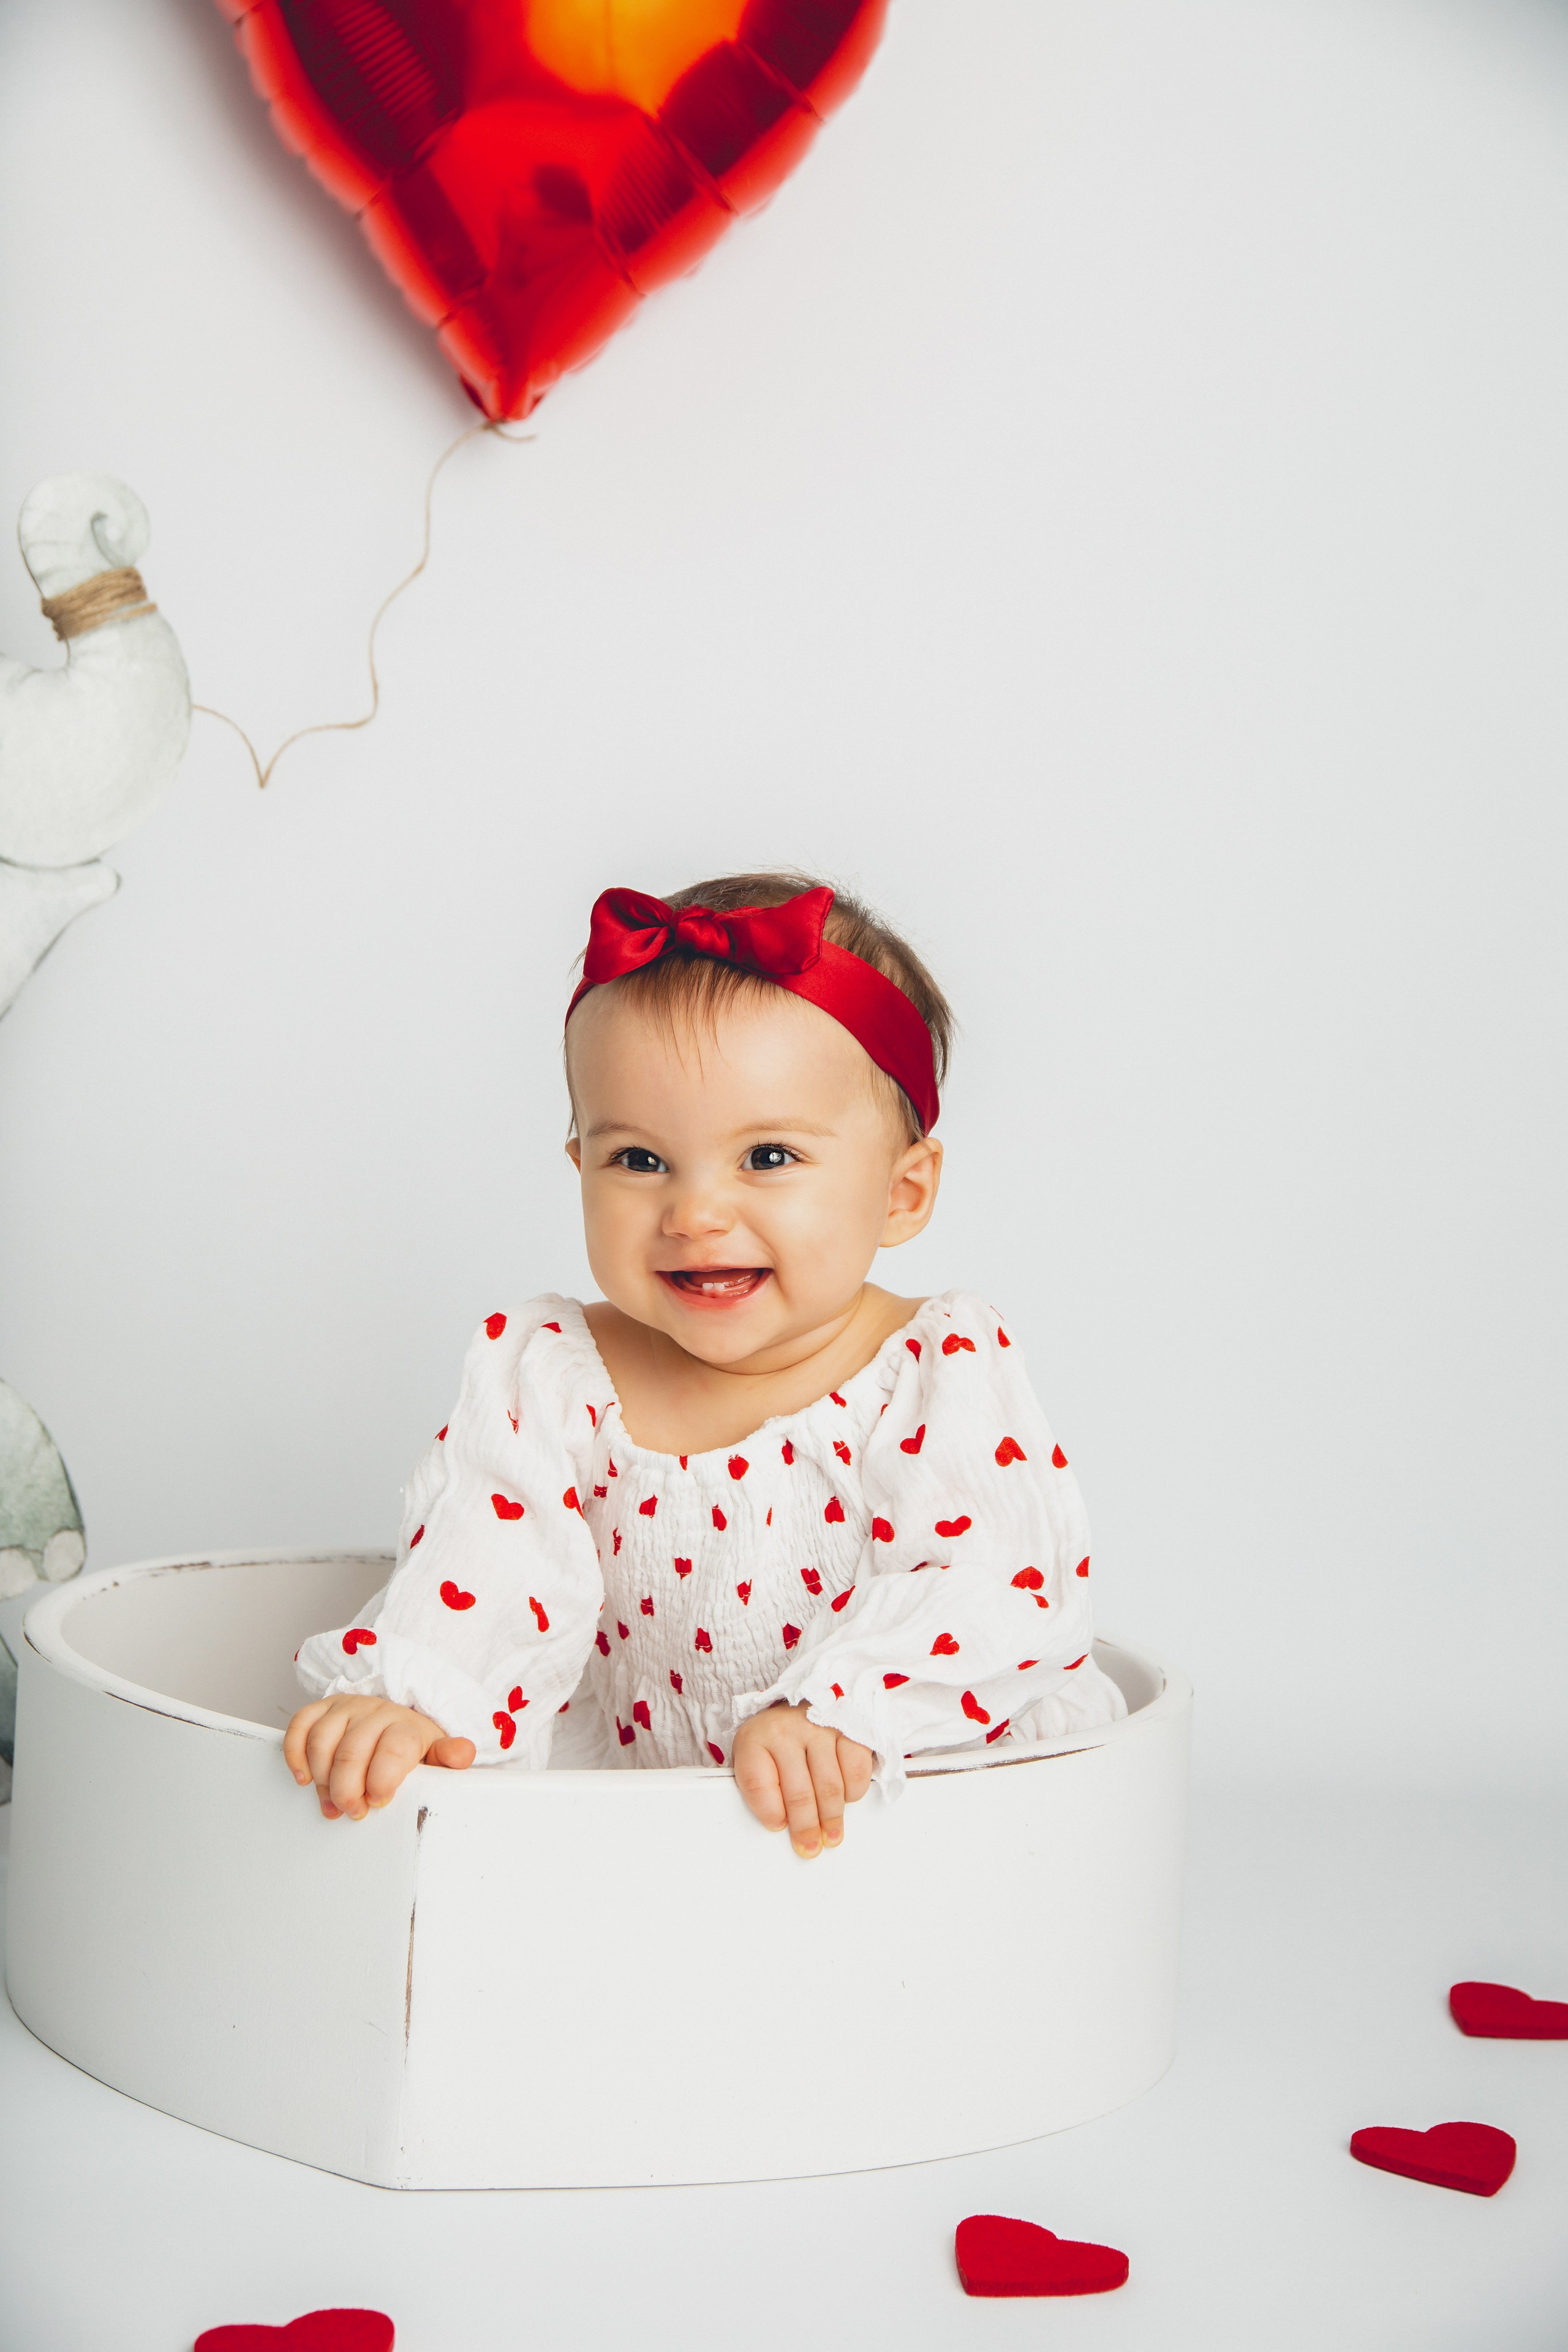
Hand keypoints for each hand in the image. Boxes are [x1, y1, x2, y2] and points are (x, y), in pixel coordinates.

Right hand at [283, 1695, 474, 1820]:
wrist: (396, 1719)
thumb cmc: (413, 1746)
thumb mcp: (436, 1754)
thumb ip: (449, 1757)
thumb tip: (462, 1754)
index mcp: (406, 1726)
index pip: (393, 1748)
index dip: (382, 1778)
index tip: (378, 1801)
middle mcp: (375, 1712)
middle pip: (352, 1751)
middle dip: (347, 1789)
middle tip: (352, 1812)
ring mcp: (346, 1709)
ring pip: (322, 1741)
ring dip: (322, 1779)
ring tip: (331, 1805)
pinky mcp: (322, 1709)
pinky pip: (300, 1725)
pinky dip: (295, 1753)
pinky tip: (304, 1778)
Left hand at [731, 1701, 873, 1857]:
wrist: (808, 1699)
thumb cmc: (780, 1738)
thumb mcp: (756, 1755)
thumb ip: (760, 1786)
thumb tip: (780, 1824)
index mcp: (755, 1738)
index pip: (757, 1782)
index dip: (768, 1811)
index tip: (778, 1826)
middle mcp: (786, 1729)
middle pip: (798, 1792)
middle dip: (806, 1828)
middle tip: (810, 1847)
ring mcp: (820, 1727)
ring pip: (829, 1787)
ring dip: (832, 1818)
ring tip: (831, 1834)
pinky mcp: (850, 1728)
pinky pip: (856, 1771)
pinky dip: (853, 1792)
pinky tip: (845, 1798)